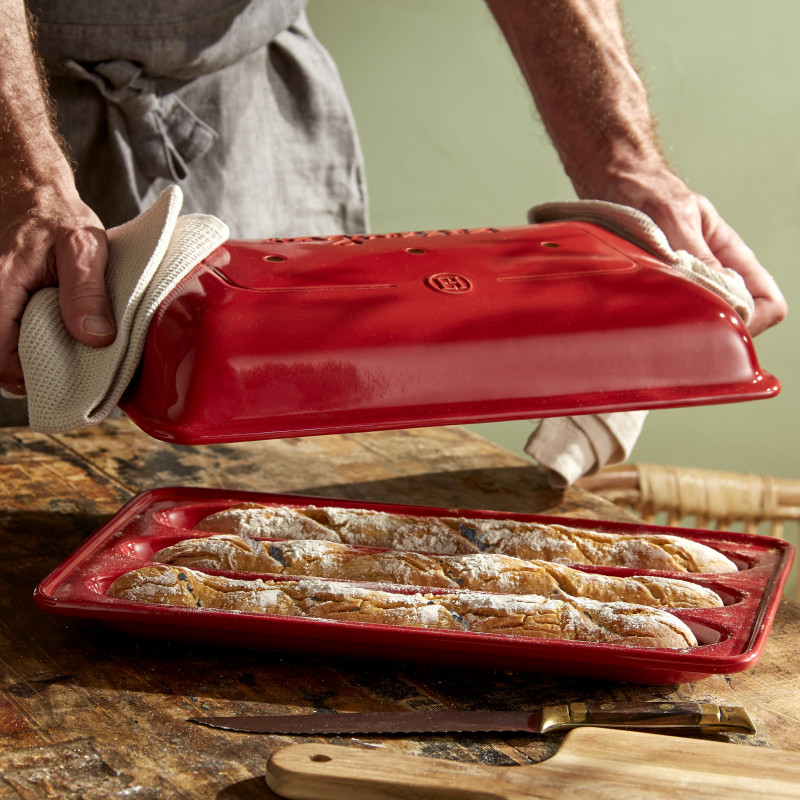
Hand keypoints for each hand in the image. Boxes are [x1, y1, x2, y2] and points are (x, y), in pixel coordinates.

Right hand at [0, 183, 115, 393]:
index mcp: (0, 286)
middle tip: (68, 370)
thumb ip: (87, 292)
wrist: (34, 191)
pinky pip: (7, 331)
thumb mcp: (83, 248)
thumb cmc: (58, 216)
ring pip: (1, 346)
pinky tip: (54, 336)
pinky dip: (28, 340)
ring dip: (29, 355)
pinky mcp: (0, 299)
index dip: (27, 375)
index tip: (62, 377)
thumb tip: (95, 337)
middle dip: (31, 370)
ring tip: (63, 353)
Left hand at [590, 170, 786, 335]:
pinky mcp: (662, 291)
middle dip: (714, 329)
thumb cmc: (648, 194)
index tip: (716, 322)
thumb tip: (727, 294)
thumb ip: (701, 257)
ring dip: (686, 325)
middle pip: (737, 321)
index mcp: (731, 255)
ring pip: (705, 323)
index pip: (768, 302)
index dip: (751, 320)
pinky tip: (642, 315)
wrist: (615, 184)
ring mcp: (689, 284)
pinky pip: (673, 318)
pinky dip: (662, 322)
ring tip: (658, 315)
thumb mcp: (676, 221)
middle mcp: (715, 273)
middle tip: (679, 324)